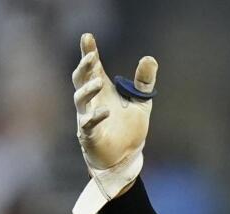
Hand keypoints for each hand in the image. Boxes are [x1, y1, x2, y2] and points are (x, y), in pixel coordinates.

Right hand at [71, 33, 157, 213]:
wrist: (126, 160)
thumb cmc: (129, 130)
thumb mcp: (141, 103)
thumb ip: (144, 82)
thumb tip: (150, 58)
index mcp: (102, 91)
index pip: (93, 68)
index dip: (89, 52)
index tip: (88, 37)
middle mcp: (91, 102)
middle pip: (80, 80)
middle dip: (83, 67)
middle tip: (90, 56)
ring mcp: (87, 118)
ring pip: (79, 100)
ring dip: (87, 89)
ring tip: (99, 81)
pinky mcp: (90, 136)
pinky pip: (87, 125)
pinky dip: (95, 117)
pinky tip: (106, 112)